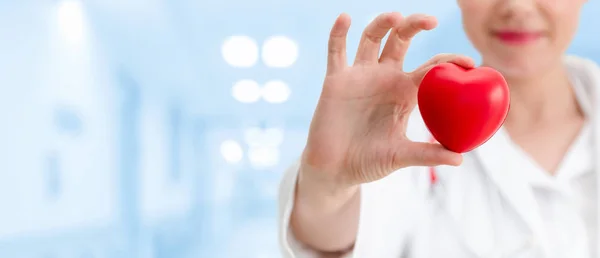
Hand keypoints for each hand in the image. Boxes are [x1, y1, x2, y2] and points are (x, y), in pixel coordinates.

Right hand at [302, 12, 473, 189]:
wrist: (335, 169)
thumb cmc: (369, 162)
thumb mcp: (400, 155)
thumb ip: (426, 154)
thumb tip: (459, 160)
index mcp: (405, 93)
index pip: (431, 68)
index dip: (449, 61)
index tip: (469, 63)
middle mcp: (384, 78)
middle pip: (401, 39)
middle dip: (415, 25)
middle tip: (431, 21)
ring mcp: (359, 76)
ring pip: (371, 38)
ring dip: (382, 23)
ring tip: (395, 17)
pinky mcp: (336, 79)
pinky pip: (336, 50)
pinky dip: (338, 33)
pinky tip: (345, 18)